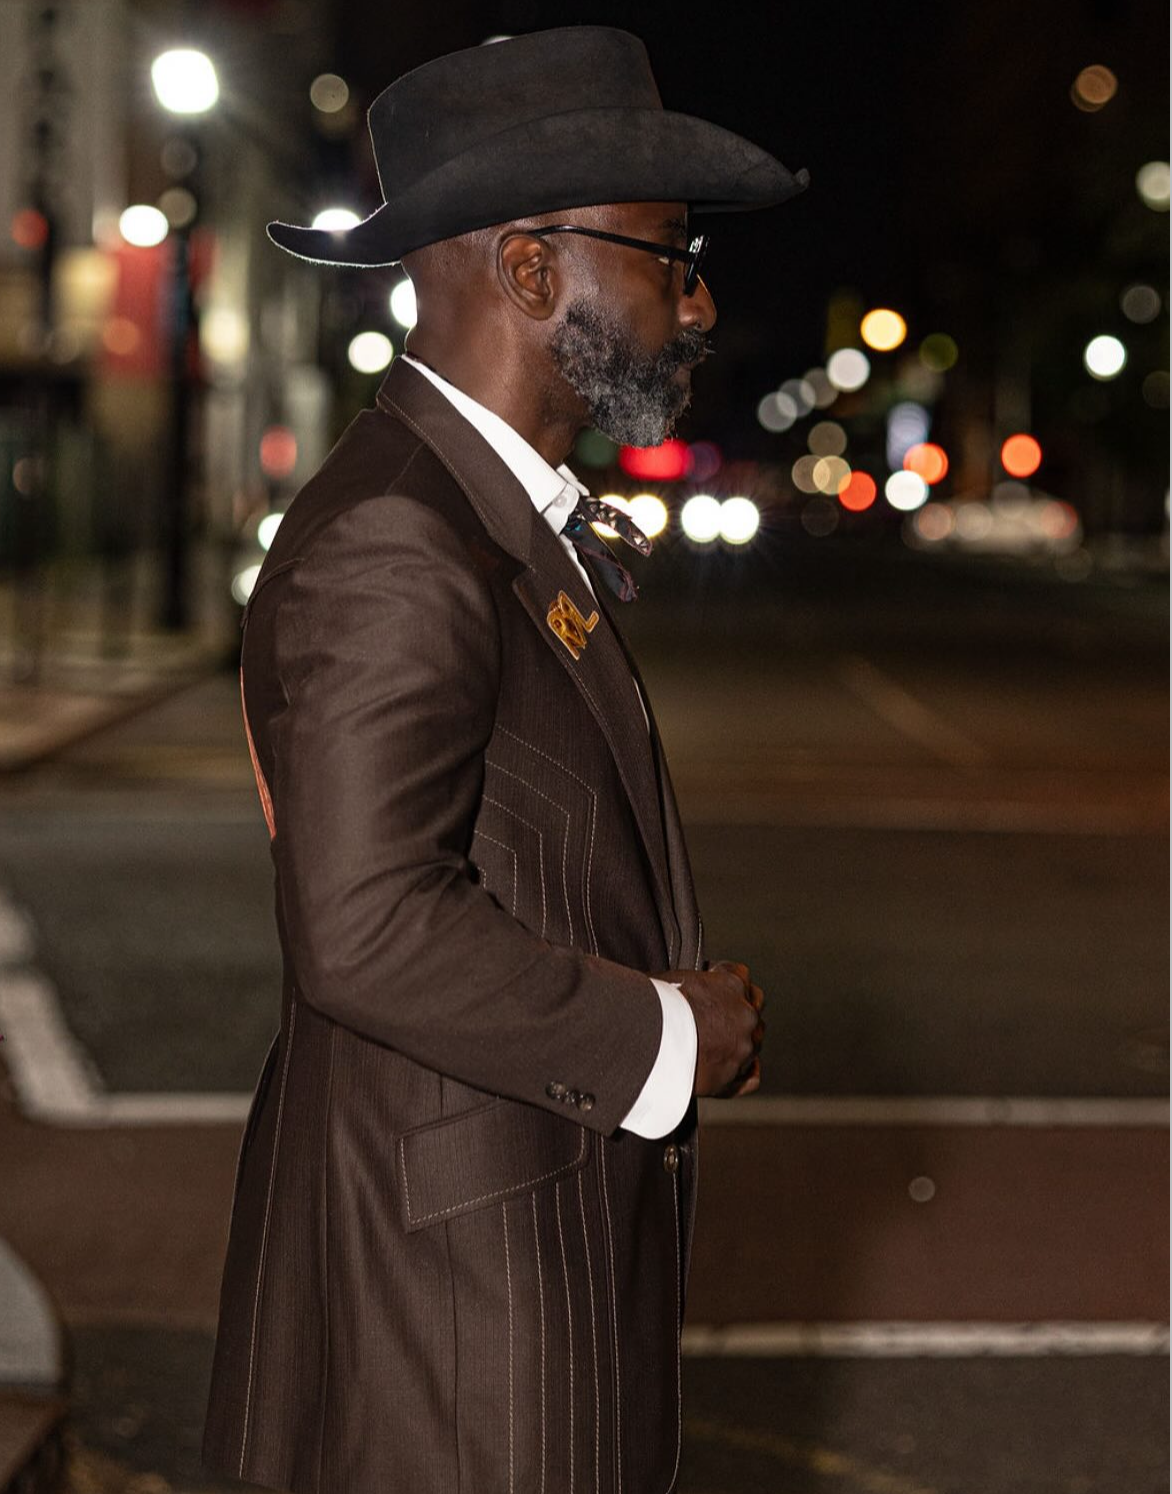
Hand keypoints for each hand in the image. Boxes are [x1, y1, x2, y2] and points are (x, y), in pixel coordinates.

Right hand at [654, 960, 764, 1097]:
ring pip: (753, 1042)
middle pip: (752, 1009)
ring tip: (713, 1045)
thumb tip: (683, 986)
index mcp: (732, 983)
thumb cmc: (656, 1006)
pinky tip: (732, 1071)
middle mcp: (745, 1014)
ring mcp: (743, 1046)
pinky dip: (742, 1074)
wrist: (649, 1038)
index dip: (725, 983)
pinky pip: (750, 1078)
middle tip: (715, 1017)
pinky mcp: (734, 1076)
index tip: (713, 988)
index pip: (741, 975)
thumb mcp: (673, 978)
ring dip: (738, 1042)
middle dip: (737, 1013)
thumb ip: (694, 982)